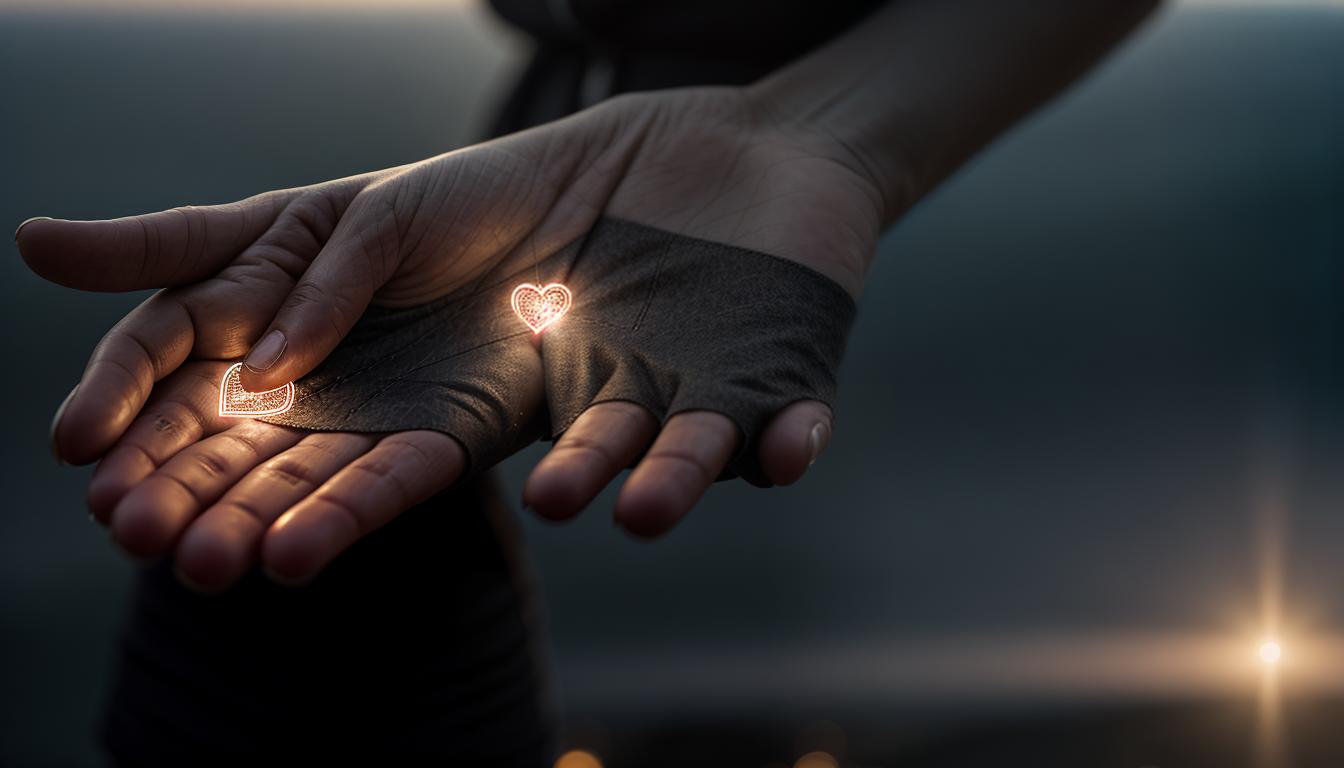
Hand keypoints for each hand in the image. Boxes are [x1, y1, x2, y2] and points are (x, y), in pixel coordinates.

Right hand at [21, 87, 883, 585]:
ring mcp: (648, 403)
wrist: (700, 147)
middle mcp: (527, 421)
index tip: (183, 536)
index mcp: (449, 392)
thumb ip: (262, 256)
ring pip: (628, 463)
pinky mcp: (757, 385)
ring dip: (615, 482)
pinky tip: (782, 456)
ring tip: (599, 500)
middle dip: (337, 518)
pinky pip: (777, 433)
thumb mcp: (362, 205)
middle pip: (432, 478)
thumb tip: (95, 282)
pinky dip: (785, 447)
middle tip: (260, 562)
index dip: (260, 492)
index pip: (334, 454)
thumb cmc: (522, 187)